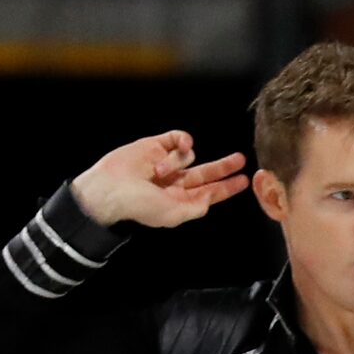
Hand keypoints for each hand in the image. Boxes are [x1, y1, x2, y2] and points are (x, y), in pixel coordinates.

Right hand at [70, 131, 247, 228]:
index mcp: (181, 200)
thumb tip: (210, 199)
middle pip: (206, 173)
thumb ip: (196, 207)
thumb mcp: (173, 214)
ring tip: (157, 172)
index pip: (210, 193)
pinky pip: (177, 139)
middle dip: (223, 167)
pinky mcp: (155, 146)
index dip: (227, 187)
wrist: (110, 188)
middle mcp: (175, 182)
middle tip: (240, 160)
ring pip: (188, 156)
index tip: (244, 181)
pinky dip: (181, 141)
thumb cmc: (138, 206)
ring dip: (177, 162)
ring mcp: (165, 162)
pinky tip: (181, 144)